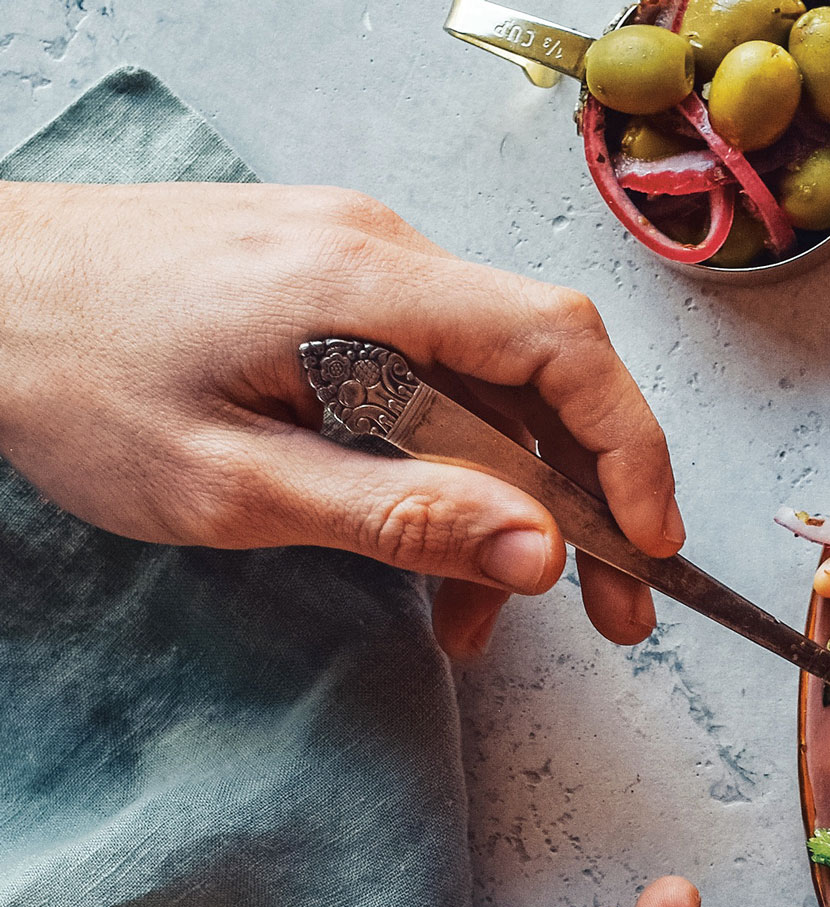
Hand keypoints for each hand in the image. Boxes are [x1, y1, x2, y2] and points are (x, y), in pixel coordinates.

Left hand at [0, 180, 679, 657]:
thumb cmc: (66, 379)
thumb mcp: (232, 486)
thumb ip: (398, 518)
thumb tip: (544, 552)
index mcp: (364, 288)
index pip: (561, 344)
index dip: (631, 446)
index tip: (650, 544)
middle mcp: (379, 254)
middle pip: (541, 371)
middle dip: (588, 498)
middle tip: (610, 611)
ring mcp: (353, 262)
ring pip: (484, 386)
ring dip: (507, 499)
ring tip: (481, 616)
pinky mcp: (326, 284)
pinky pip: (427, 374)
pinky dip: (447, 462)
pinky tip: (423, 541)